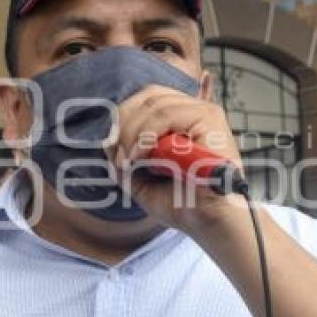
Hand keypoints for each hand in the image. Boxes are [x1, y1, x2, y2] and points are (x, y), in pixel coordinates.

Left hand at [108, 85, 242, 231]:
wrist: (210, 221)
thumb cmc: (182, 203)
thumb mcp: (141, 180)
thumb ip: (124, 159)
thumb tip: (106, 140)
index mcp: (181, 118)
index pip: (146, 98)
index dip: (124, 116)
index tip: (112, 145)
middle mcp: (193, 110)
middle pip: (148, 96)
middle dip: (124, 124)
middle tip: (118, 154)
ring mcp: (203, 112)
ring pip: (155, 105)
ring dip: (133, 133)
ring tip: (129, 161)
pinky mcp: (210, 119)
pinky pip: (167, 116)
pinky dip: (146, 135)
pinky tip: (140, 156)